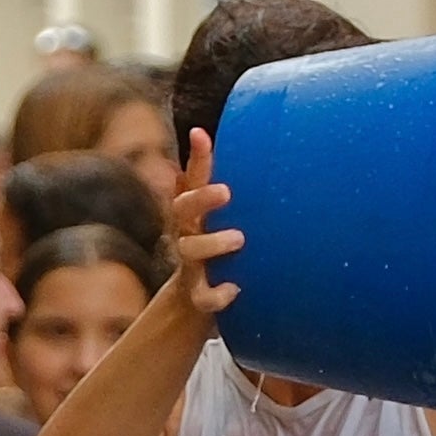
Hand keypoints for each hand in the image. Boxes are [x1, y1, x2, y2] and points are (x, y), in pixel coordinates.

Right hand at [166, 128, 243, 317]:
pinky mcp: (198, 293)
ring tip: (239, 239)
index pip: (192, 179)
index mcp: (196, 211)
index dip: (196, 157)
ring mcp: (191, 263)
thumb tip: (253, 146)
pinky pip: (202, 296)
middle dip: (202, 198)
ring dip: (212, 243)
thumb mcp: (226, 218)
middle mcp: (188, 232)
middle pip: (182, 208)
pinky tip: (235, 289)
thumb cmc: (219, 247)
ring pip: (190, 249)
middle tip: (226, 192)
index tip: (201, 134)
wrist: (197, 300)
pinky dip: (217, 294)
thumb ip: (238, 191)